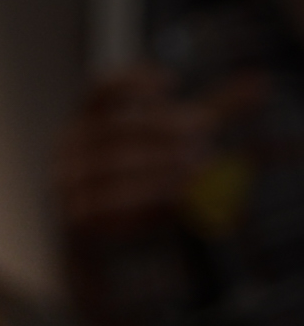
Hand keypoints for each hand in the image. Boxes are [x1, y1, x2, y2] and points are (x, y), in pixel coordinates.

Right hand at [57, 65, 261, 235]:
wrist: (106, 243)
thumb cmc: (141, 182)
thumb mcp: (175, 144)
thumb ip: (209, 114)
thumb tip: (258, 86)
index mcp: (87, 118)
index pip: (102, 88)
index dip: (134, 82)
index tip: (173, 85)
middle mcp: (70, 147)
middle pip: (118, 128)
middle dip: (165, 129)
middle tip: (203, 133)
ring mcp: (66, 182)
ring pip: (117, 167)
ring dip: (161, 166)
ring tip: (196, 168)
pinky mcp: (74, 216)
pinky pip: (111, 204)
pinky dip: (146, 198)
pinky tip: (176, 196)